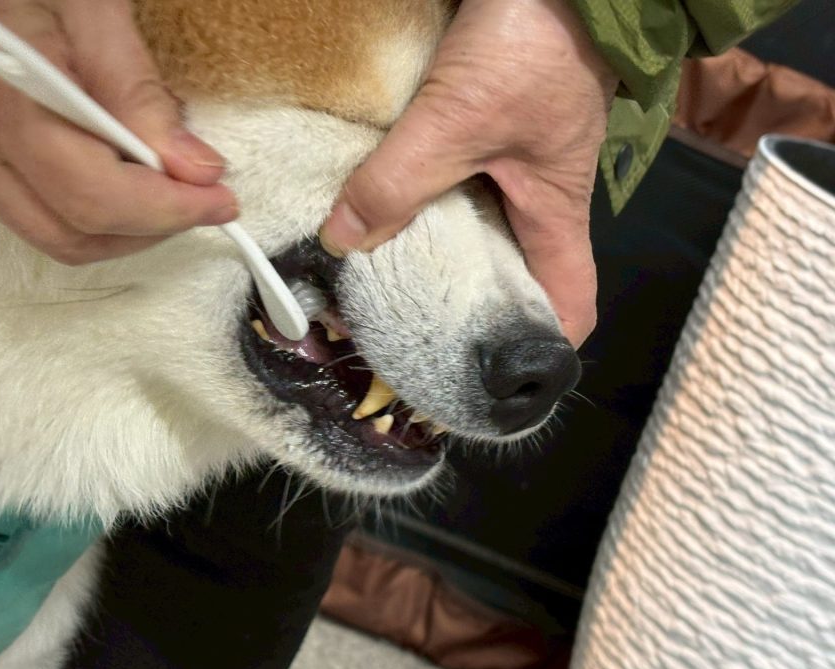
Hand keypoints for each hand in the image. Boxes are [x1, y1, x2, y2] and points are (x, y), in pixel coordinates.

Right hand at [0, 0, 237, 264]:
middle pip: (75, 234)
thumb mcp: (86, 8)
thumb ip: (138, 91)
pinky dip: (85, 212)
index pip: (96, 197)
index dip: (169, 211)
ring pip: (53, 238)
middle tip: (198, 199)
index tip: (219, 201)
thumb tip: (194, 168)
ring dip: (120, 229)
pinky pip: (30, 217)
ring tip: (160, 189)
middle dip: (150, 229)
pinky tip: (112, 175)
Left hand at [318, 0, 616, 346]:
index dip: (537, 349)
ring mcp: (513, 162)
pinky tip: (378, 206)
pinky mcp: (489, 127)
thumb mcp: (458, 123)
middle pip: (507, 275)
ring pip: (474, 228)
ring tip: (375, 278)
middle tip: (401, 329)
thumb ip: (399, 183)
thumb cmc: (532, 47)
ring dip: (432, 250)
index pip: (567, 307)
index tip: (484, 378)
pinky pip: (453, 182)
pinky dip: (420, 200)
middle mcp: (536, 198)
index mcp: (554, 215)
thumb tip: (344, 241)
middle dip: (462, 306)